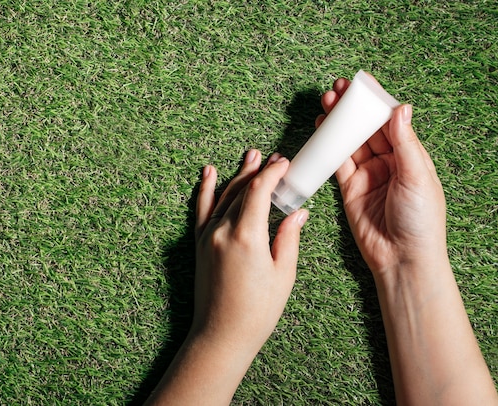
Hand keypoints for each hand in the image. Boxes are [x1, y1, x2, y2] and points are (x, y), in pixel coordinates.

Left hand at [192, 149, 307, 353]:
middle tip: (273, 158)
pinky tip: (209, 173)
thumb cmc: (256, 311)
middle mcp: (223, 231)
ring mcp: (207, 237)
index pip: (259, 191)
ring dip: (238, 175)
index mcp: (247, 236)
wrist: (221, 336)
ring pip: (224, 196)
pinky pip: (201, 210)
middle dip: (259, 171)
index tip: (284, 163)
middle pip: (241, 189)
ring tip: (250, 157)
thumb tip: (298, 214)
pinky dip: (205, 189)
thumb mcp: (283, 274)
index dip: (273, 173)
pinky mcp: (199, 245)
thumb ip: (288, 238)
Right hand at [316, 77, 446, 276]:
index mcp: (410, 156)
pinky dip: (328, 145)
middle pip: (367, 128)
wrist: (402, 259)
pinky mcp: (350, 189)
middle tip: (337, 88)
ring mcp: (368, 175)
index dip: (376, 102)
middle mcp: (389, 162)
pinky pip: (337, 162)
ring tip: (326, 102)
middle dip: (352, 108)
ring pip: (350, 142)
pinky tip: (321, 129)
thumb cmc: (421, 221)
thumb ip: (405, 143)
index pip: (391, 121)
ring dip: (338, 123)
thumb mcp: (418, 177)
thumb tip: (401, 108)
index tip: (362, 83)